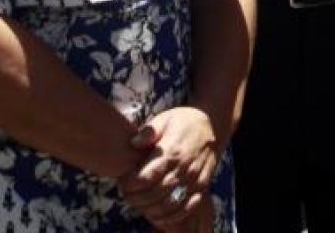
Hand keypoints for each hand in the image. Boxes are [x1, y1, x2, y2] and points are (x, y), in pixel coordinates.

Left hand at [119, 107, 217, 228]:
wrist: (211, 124)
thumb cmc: (183, 121)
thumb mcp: (165, 118)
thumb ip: (149, 131)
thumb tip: (133, 143)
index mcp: (172, 151)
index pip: (147, 177)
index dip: (131, 184)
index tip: (122, 182)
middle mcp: (184, 169)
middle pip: (156, 194)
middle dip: (137, 198)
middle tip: (127, 195)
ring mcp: (195, 180)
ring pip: (170, 205)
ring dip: (151, 209)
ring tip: (139, 203)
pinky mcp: (202, 187)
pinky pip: (186, 208)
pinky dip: (171, 216)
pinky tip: (159, 213)